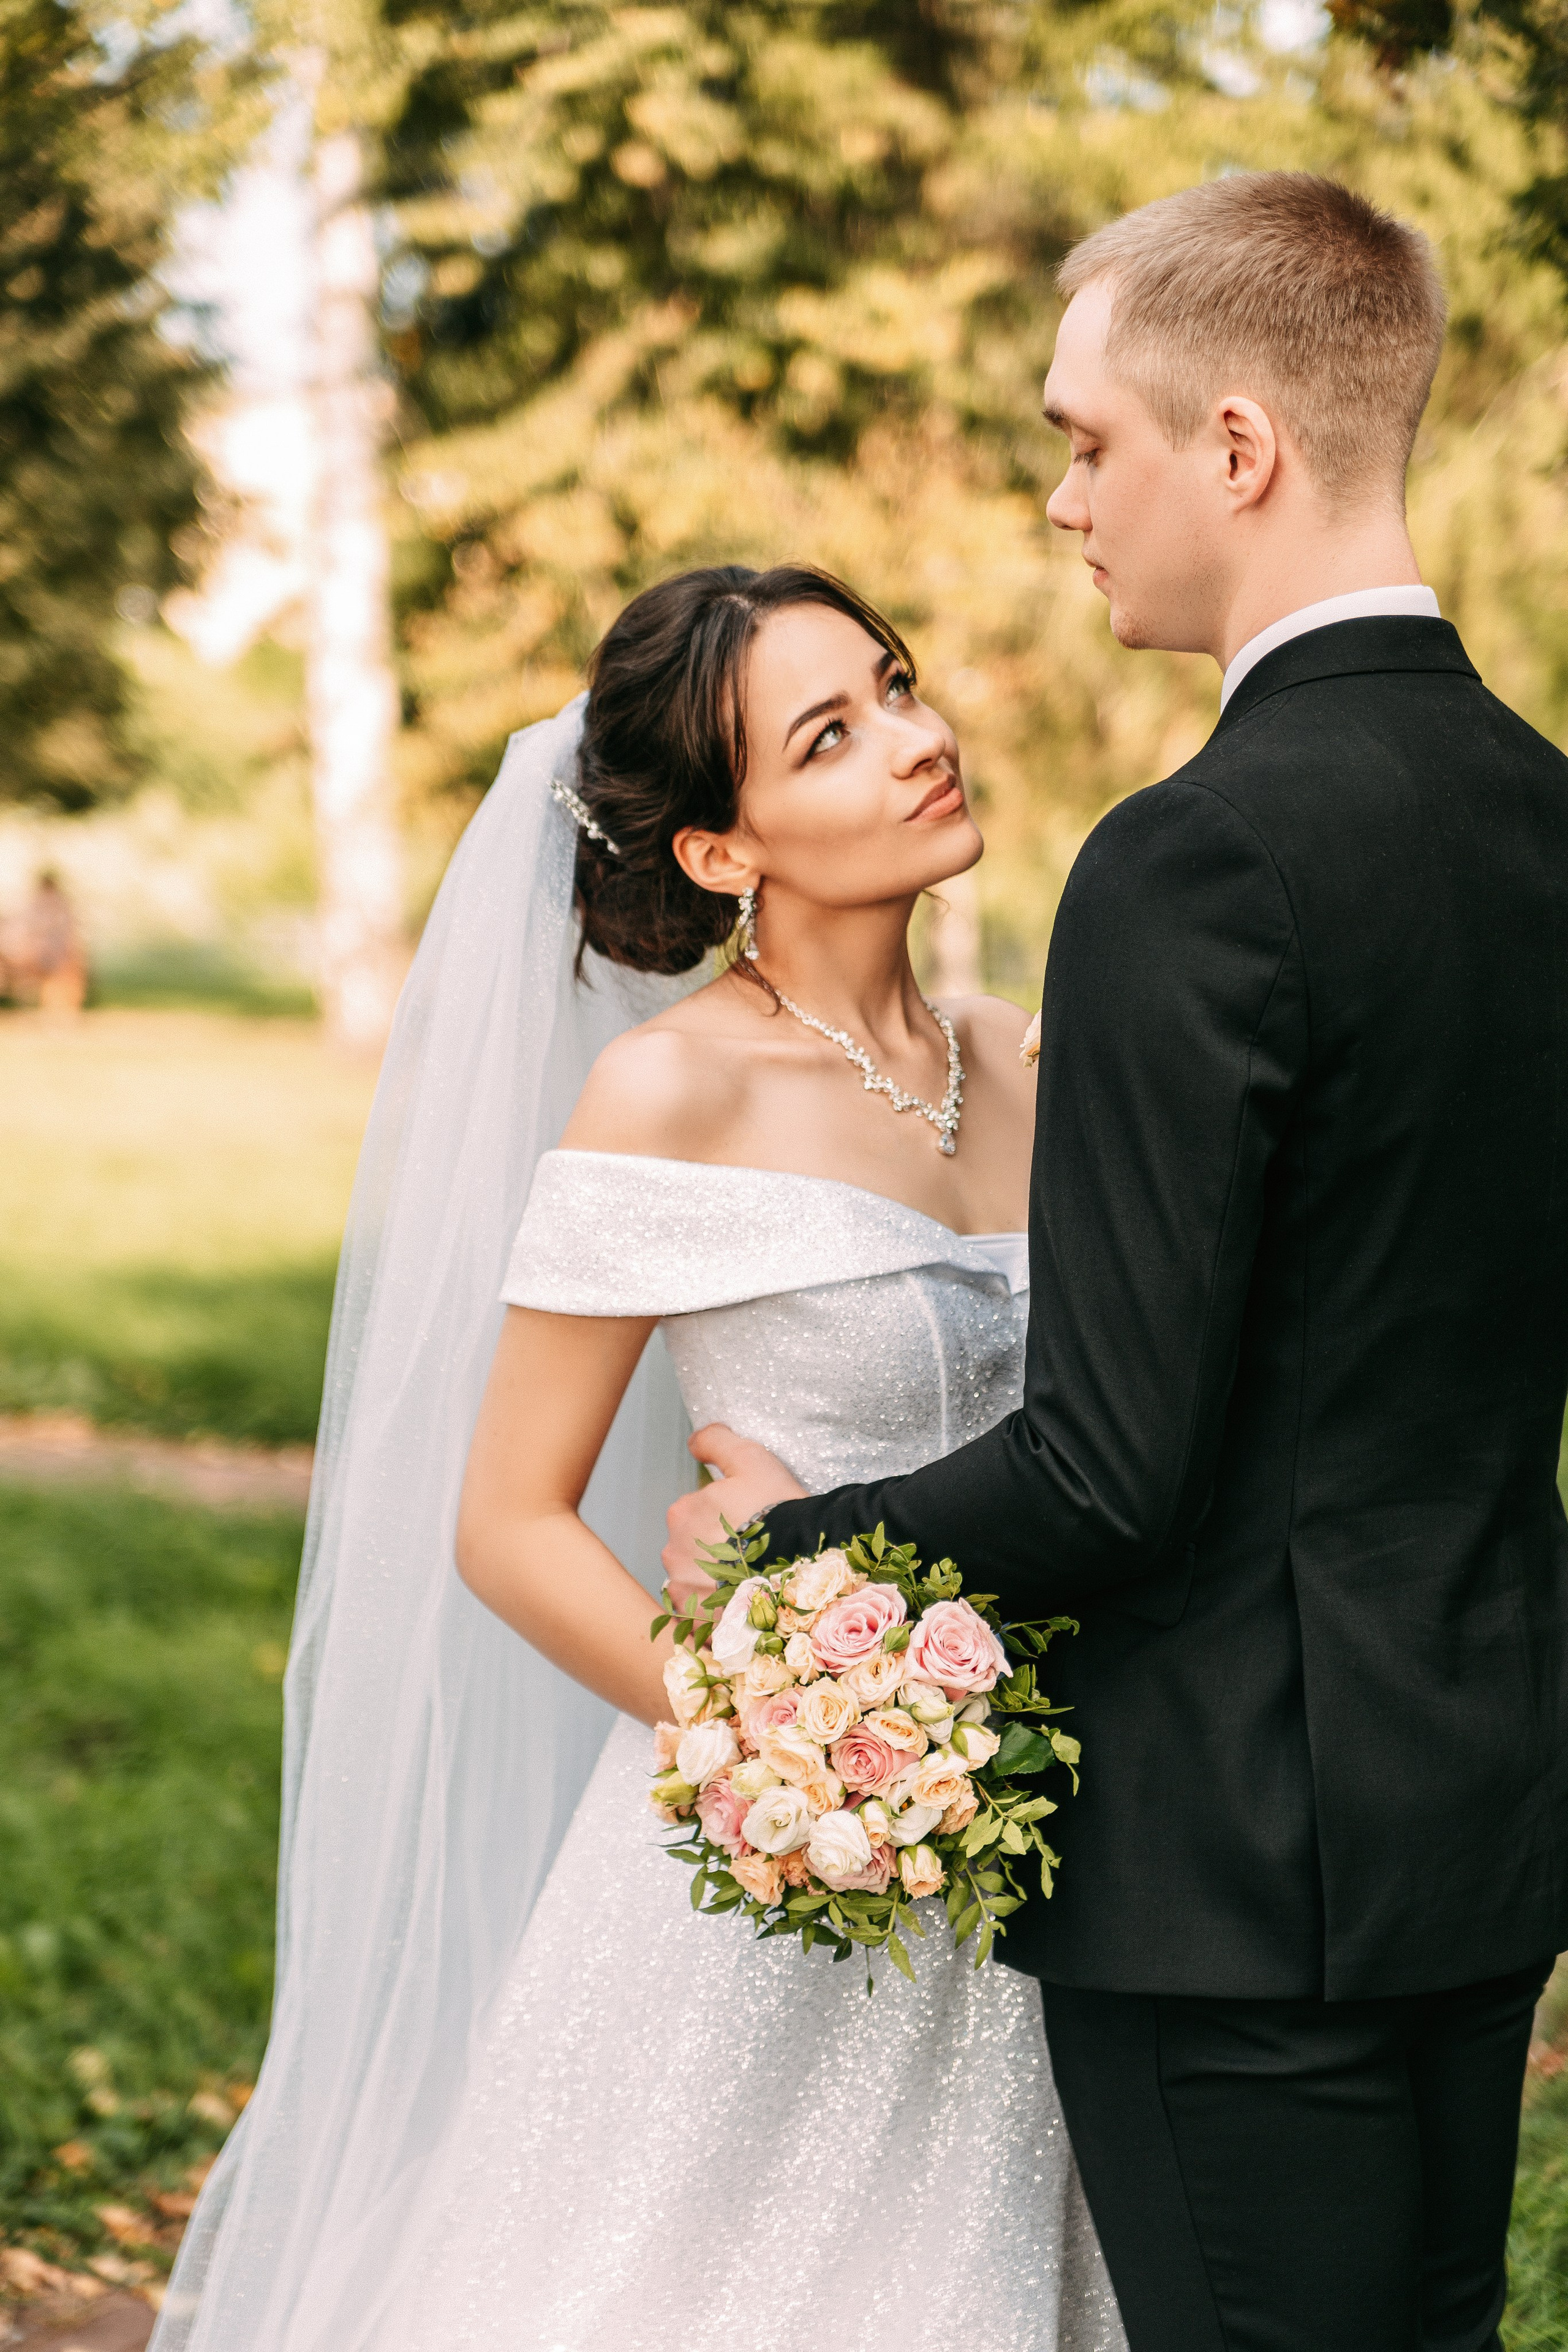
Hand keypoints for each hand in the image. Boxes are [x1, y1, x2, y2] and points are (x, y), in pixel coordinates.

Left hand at [662, 1425, 807, 1609]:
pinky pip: (703, 1614)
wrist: (800, 1564)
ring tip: (753, 1580)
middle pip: (694, 1548)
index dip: (726, 1517)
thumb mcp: (751, 1460)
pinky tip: (745, 1602)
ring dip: (717, 1581)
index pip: (697, 1514)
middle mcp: (672, 1552)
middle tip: (754, 1552)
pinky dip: (719, 1609)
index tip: (751, 1523)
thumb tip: (694, 1442)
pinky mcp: (698, 1622)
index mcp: (682, 1513)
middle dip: (718, 1550)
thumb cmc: (778, 1508)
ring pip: (697, 1582)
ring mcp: (683, 1591)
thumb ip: (716, 1441)